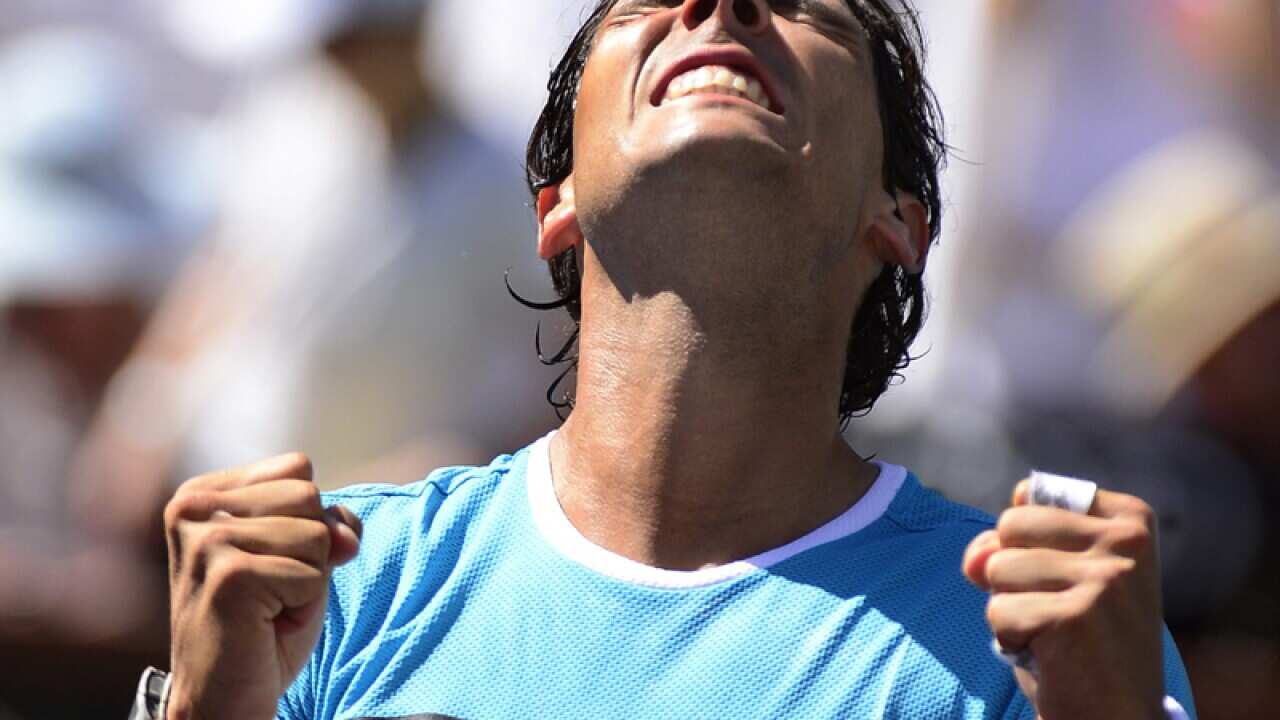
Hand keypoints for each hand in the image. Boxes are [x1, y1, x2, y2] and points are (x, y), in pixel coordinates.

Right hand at [164, 453, 361, 719]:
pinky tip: (265, 624)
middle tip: (271, 589)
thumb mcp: (301, 557)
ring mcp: (207, 541)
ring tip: (268, 607)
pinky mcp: (228, 576)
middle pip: (308, 495)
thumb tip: (346, 535)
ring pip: (316, 535)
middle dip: (310, 548)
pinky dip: (304, 604)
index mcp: (201, 492)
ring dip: (308, 579)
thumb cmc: (261, 623)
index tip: (270, 559)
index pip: (297, 468)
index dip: (306, 518)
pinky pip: (312, 573)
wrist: (223, 696)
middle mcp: (193, 508)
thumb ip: (328, 523)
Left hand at [962, 480, 1164, 719]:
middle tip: (1058, 610)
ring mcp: (1105, 579)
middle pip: (1009, 525)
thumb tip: (974, 561)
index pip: (1028, 496)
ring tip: (1055, 634)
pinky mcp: (1075, 618)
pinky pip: (998, 611)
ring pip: (997, 568)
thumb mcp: (1051, 576)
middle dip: (1014, 572)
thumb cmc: (1084, 641)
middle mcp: (1126, 542)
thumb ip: (1004, 547)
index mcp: (1130, 519)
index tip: (1070, 577)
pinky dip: (1010, 639)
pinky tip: (1051, 657)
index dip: (1027, 542)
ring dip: (1011, 608)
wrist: (1119, 715)